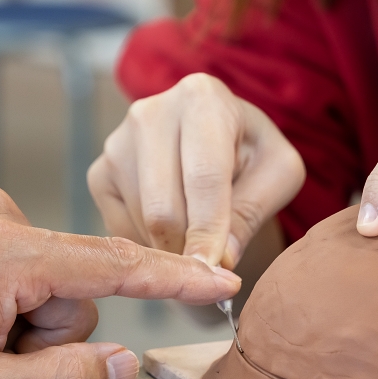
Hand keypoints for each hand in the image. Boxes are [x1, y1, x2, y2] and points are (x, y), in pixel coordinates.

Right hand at [88, 73, 304, 268]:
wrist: (219, 146)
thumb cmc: (253, 157)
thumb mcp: (277, 176)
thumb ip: (252, 213)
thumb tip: (217, 258)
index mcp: (202, 98)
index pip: (204, 178)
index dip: (210, 232)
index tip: (216, 273)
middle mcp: (150, 113)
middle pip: (163, 209)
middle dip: (189, 252)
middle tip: (213, 280)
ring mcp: (117, 144)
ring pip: (141, 224)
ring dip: (172, 253)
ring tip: (200, 250)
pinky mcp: (100, 174)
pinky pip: (120, 231)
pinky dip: (150, 248)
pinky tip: (175, 236)